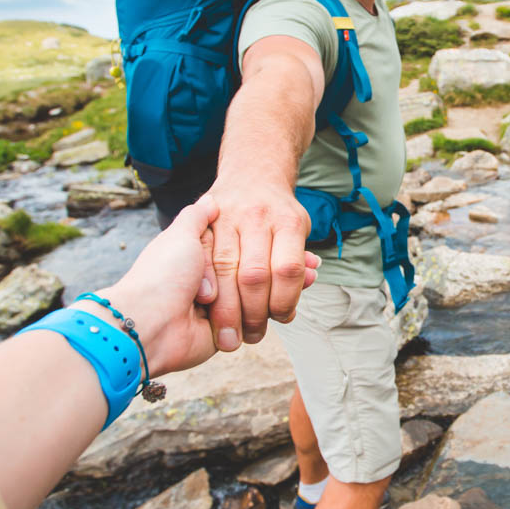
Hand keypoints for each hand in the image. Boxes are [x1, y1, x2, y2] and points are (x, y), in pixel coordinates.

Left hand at [71, 195, 316, 376]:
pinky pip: (265, 312)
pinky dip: (286, 302)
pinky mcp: (233, 328)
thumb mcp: (180, 234)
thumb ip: (197, 217)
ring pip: (267, 288)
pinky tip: (305, 287)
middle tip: (310, 262)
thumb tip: (210, 201)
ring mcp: (226, 302)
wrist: (147, 322)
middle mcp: (217, 277)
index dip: (267, 241)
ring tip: (313, 275)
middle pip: (260, 269)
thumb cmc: (162, 275)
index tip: (288, 232)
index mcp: (206, 256)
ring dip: (289, 285)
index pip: (245, 247)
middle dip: (282, 267)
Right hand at [205, 180, 317, 351]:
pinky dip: (206, 288)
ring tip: (231, 333)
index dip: (284, 301)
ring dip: (226, 309)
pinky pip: (201, 260)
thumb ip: (299, 260)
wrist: (251, 173)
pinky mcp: (204, 221)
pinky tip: (210, 307)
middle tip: (253, 335)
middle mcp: (257, 217)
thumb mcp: (297, 230)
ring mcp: (227, 217)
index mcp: (287, 222)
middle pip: (254, 275)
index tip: (282, 318)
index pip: (288, 270)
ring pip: (223, 270)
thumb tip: (308, 282)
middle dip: (253, 313)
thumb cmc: (278, 213)